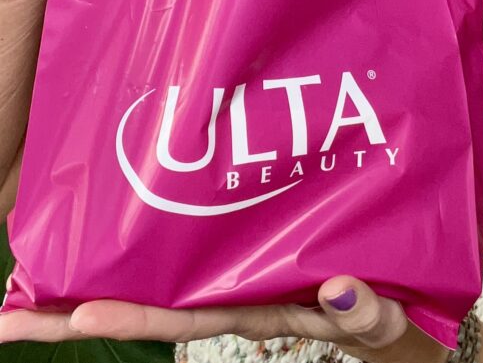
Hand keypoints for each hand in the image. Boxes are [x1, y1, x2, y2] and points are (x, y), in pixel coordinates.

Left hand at [0, 276, 448, 362]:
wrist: (386, 286)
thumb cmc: (385, 304)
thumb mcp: (382, 317)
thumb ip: (363, 311)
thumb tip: (334, 291)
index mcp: (256, 306)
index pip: (183, 316)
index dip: (132, 316)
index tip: (75, 315)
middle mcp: (230, 287)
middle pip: (148, 300)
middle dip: (80, 310)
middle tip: (12, 316)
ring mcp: (232, 262)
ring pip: (155, 270)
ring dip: (95, 276)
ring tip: (28, 279)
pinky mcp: (240, 235)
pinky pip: (184, 237)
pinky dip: (142, 236)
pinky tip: (105, 223)